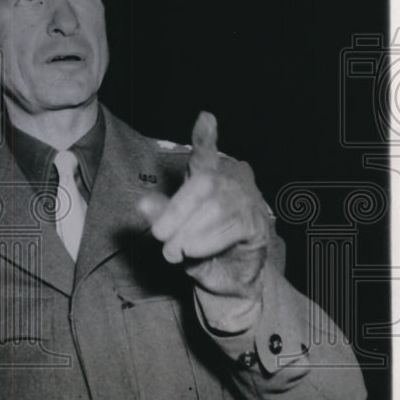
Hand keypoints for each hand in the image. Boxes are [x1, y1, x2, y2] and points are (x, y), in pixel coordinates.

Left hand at [138, 111, 268, 302]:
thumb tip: (143, 204)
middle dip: (176, 210)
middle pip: (203, 184)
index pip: (205, 156)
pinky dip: (206, 240)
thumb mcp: (173, 233)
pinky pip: (230, 227)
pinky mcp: (256, 226)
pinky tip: (193, 250)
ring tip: (175, 251)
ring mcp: (246, 205)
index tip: (206, 117)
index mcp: (205, 182)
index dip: (206, 138)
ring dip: (188, 232)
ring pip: (215, 207)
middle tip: (159, 235)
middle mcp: (229, 186)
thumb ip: (161, 216)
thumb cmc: (196, 250)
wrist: (223, 282)